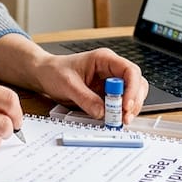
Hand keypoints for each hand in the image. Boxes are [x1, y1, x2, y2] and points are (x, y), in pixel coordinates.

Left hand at [30, 48, 146, 125]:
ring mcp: (111, 82)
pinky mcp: (107, 94)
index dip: (133, 89)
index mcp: (105, 59)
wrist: (45, 75)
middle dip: (134, 102)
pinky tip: (113, 120)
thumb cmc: (55, 71)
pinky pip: (120, 104)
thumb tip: (102, 113)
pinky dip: (120, 113)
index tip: (126, 105)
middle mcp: (112, 69)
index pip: (130, 71)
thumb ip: (85, 98)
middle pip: (136, 84)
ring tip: (118, 121)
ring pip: (132, 95)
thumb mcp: (68, 84)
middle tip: (124, 119)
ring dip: (129, 109)